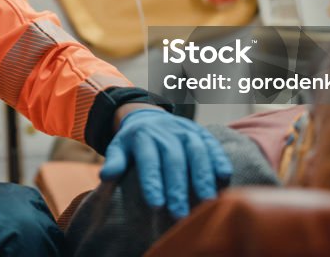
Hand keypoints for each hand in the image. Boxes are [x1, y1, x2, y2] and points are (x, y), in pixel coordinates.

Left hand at [100, 109, 231, 218]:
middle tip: (180, 213)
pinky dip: (220, 160)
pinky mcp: (201, 132)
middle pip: (174, 159)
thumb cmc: (133, 141)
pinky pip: (212, 145)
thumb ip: (115, 160)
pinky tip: (224, 178)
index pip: (148, 160)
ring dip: (203, 176)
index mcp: (143, 136)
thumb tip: (105, 176)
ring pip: (196, 151)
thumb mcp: (118, 146)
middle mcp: (166, 131)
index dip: (153, 182)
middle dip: (178, 187)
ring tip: (206, 201)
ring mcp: (186, 130)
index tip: (156, 205)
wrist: (149, 116)